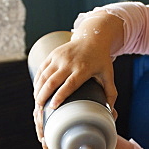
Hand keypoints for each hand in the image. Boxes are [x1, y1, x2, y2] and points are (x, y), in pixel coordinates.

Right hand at [32, 17, 119, 145]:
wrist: (92, 38)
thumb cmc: (101, 59)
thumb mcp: (108, 74)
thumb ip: (110, 92)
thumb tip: (111, 111)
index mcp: (83, 68)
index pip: (70, 84)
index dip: (60, 96)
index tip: (52, 107)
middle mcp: (69, 62)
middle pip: (52, 81)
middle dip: (44, 96)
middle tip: (39, 110)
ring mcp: (59, 57)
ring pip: (44, 76)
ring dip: (38, 90)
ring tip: (36, 103)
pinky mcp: (53, 54)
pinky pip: (42, 69)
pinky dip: (37, 81)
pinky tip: (37, 91)